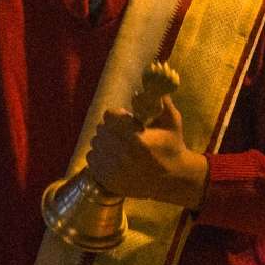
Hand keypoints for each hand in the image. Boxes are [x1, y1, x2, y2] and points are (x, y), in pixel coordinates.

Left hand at [85, 96, 208, 209]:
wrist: (172, 179)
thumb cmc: (172, 147)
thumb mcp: (172, 121)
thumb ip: (161, 101)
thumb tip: (147, 84)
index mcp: (136, 138)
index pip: (109, 115)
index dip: (117, 115)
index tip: (126, 119)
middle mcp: (122, 154)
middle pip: (101, 129)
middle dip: (111, 127)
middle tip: (122, 132)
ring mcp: (113, 169)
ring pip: (95, 143)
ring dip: (104, 141)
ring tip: (118, 144)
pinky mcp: (107, 180)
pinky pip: (91, 159)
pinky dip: (99, 156)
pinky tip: (112, 157)